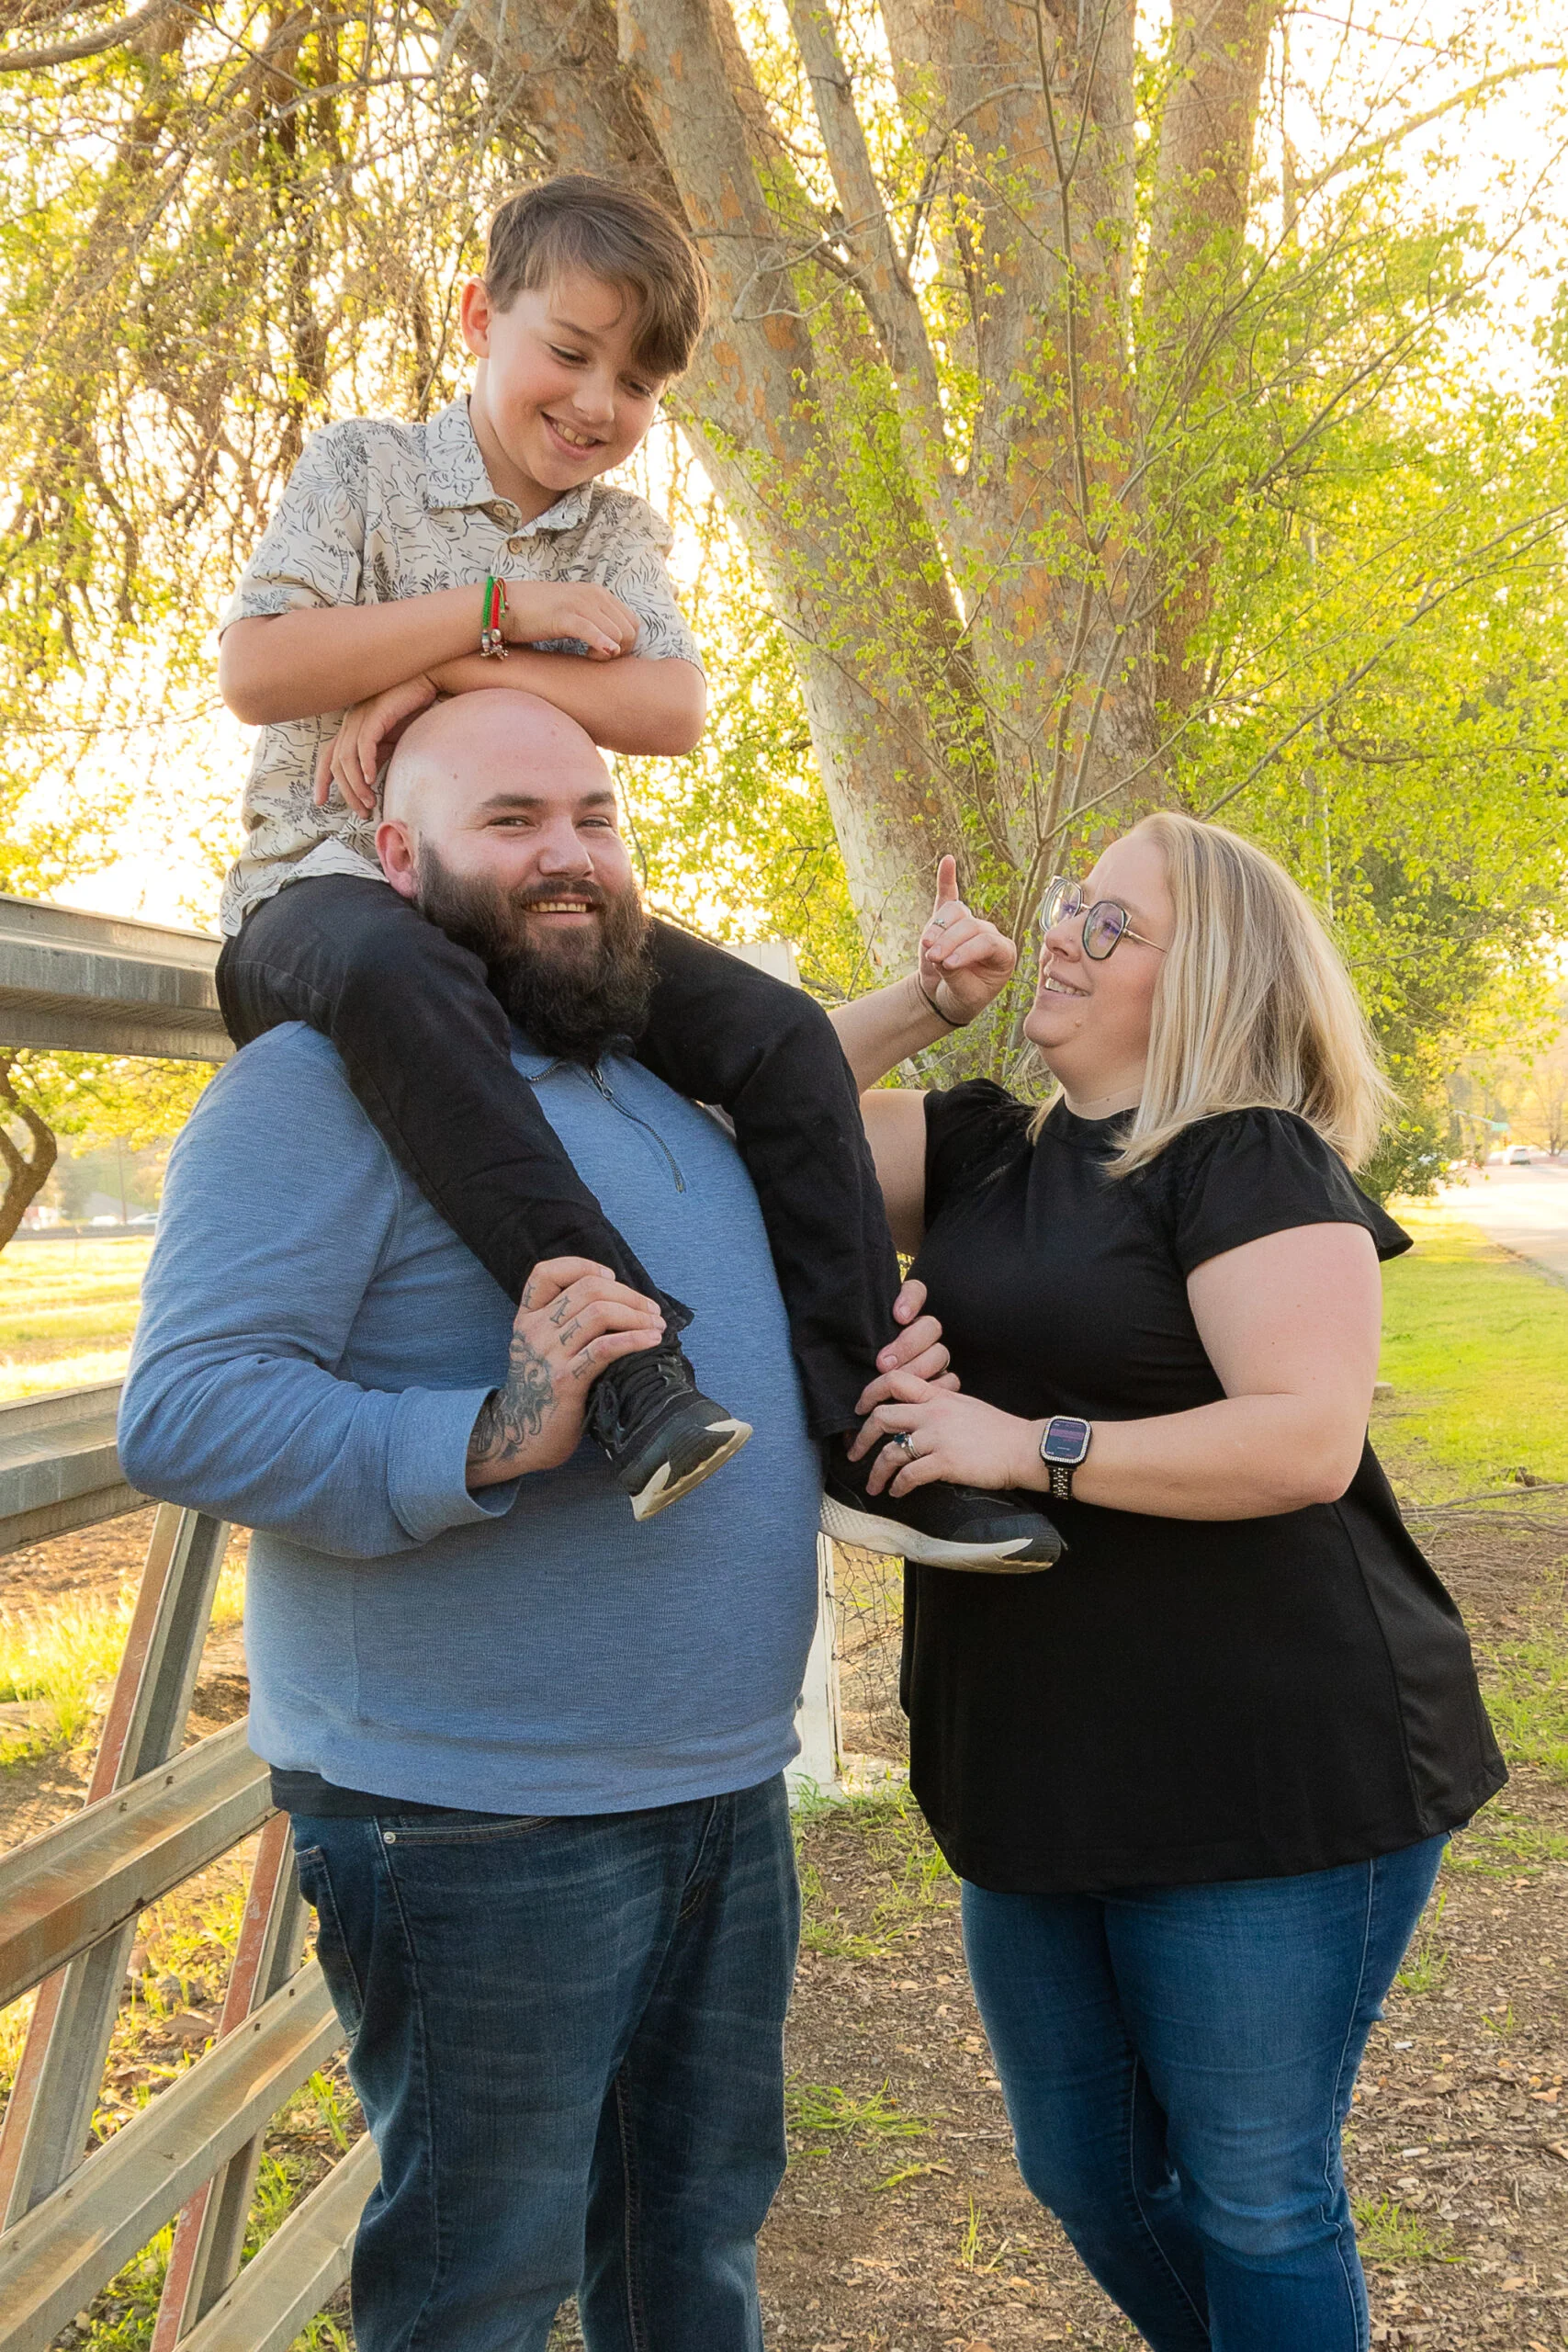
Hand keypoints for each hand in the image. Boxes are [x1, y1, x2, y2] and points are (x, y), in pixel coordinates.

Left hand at [314, 674, 437, 811]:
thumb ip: (378, 758)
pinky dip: (366, 764)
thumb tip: (370, 784)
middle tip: (361, 812)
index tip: (320, 801)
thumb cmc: (413, 711)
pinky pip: (364, 744)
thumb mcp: (391, 740)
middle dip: (346, 791)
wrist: (429, 682)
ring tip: (369, 802)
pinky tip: (371, 780)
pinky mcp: (376, 714)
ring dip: (356, 784)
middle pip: (336, 764)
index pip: (328, 757)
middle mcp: (351, 723)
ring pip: (347, 758)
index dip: (321, 779)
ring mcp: (361, 717)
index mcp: (352, 729)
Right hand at [466, 1258, 664, 1487]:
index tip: (611, 1277)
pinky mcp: (565, 1380)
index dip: (583, 1266)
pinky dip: (635, 1339)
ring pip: (599, 1312)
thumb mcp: (538, 1349)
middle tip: (651, 1311)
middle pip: (587, 1289)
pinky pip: (605, 1348)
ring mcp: (548, 1354)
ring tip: (656, 1326)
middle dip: (628, 1295)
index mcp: (526, 1318)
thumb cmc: (540, 1391)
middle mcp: (534, 1330)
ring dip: (636, 1315)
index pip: (545, 1272)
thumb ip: (561, 1324)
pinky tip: (651, 1341)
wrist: (518, 1437)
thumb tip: (615, 1301)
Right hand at [504, 580, 640, 659]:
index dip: (626, 645)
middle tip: (598, 659)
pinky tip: (594, 657)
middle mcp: (594, 594)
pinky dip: (600, 645)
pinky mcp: (564, 615)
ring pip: (617, 634)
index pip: (633, 623)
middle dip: (621, 652)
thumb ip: (594, 622)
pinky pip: (593, 632)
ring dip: (607, 653)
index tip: (606, 655)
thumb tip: (613, 646)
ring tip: (587, 658)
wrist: (502, 607)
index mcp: (598, 593)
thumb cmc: (536, 616)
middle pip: (630, 631)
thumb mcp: (572, 613)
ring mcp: (580, 603)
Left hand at [848, 1372, 1036, 1498]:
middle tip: (854, 1452)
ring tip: (873, 1485)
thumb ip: (939, 1405)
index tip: (860, 1409)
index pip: (894, 1380)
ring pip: (890, 1451)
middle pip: (881, 1417)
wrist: (1024, 1447)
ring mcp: (938, 1438)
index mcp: (938, 1396)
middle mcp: (933, 1413)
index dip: (870, 1393)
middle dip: (861, 1438)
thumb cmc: (998, 1430)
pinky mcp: (945, 1463)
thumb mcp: (965, 1405)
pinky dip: (898, 1486)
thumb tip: (917, 1414)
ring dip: (876, 1472)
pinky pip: (909, 1475)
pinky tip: (897, 1492)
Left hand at [855, 1276, 959, 1416]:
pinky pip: (950, 1381)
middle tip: (883, 1363)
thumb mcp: (850, 1344)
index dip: (911, 1300)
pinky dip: (935, 1388)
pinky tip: (916, 1397)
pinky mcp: (940, 1382)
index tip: (898, 1316)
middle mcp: (920, 1333)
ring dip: (918, 1368)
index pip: (915, 1292)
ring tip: (896, 1383)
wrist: (858, 1408)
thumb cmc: (850, 1369)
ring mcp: (933, 1357)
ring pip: (940, 1354)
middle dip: (908, 1345)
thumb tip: (840, 1312)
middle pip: (930, 1327)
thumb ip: (854, 1327)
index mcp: (901, 1316)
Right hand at [917, 854, 1017, 1025]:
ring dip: (939, 927)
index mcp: (1003, 952)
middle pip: (970, 926)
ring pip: (956, 913)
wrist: (946, 997)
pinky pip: (948, 897)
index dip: (966, 951)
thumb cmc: (962, 998)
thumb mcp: (964, 995)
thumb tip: (938, 956)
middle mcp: (989, 933)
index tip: (947, 964)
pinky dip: (946, 880)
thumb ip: (955, 975)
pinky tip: (948, 861)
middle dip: (949, 942)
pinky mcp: (948, 921)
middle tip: (934, 959)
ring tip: (926, 945)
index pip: (987, 942)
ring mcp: (969, 924)